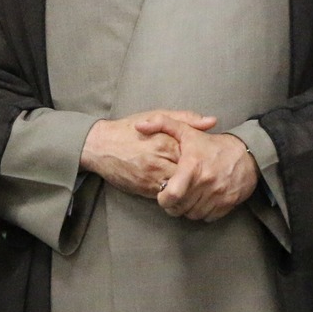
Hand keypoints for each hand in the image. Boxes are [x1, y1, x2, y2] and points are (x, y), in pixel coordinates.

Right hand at [79, 113, 201, 198]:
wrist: (100, 146)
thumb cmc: (128, 129)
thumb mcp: (156, 116)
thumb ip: (186, 119)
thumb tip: (212, 122)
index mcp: (166, 141)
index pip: (196, 154)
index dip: (205, 158)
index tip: (209, 158)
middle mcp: (160, 160)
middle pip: (191, 173)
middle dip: (200, 174)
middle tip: (208, 173)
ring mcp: (152, 177)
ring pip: (181, 187)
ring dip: (189, 186)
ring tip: (196, 182)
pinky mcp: (145, 189)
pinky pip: (168, 195)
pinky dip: (176, 193)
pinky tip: (179, 187)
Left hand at [139, 112, 259, 221]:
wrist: (247, 154)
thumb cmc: (212, 144)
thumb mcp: (186, 131)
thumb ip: (161, 124)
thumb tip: (139, 126)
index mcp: (193, 166)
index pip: (173, 194)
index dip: (163, 198)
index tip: (162, 193)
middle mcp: (206, 183)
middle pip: (180, 208)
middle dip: (172, 205)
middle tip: (172, 196)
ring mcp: (218, 195)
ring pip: (193, 214)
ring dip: (186, 209)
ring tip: (185, 198)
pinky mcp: (227, 204)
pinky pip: (207, 217)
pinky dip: (201, 212)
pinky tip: (199, 200)